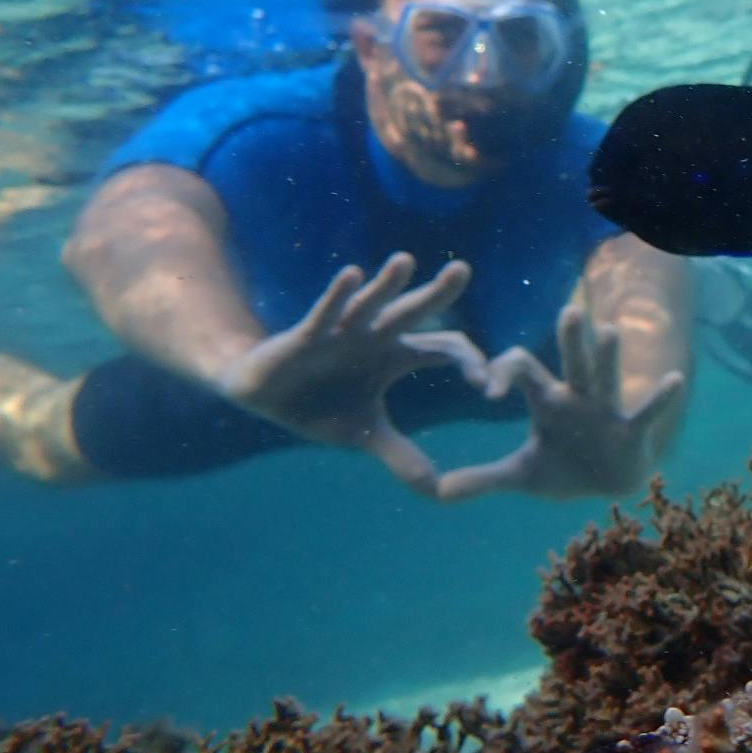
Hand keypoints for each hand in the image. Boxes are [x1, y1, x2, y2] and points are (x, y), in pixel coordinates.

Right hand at [215, 253, 485, 492]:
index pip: (444, 349)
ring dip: (386, 284)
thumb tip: (436, 490)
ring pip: (370, 305)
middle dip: (437, 293)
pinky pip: (325, 313)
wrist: (262, 394)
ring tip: (406, 261)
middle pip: (413, 312)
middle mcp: (375, 336)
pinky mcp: (306, 335)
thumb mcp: (365, 434)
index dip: (468, 361)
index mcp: (395, 356)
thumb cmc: (319, 405)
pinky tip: (353, 274)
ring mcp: (341, 332)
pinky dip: (338, 296)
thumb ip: (400, 455)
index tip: (489, 385)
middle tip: (463, 270)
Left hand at [435, 304, 687, 500]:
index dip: (502, 372)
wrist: (607, 483)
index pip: (521, 370)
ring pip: (605, 377)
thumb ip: (482, 479)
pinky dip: (660, 398)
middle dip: (570, 339)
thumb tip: (437, 492)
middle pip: (571, 361)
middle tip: (568, 310)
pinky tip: (673, 379)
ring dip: (607, 357)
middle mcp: (576, 396)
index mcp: (546, 400)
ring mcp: (606, 411)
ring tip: (609, 330)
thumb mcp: (521, 476)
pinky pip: (646, 412)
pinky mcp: (630, 430)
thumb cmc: (564, 468)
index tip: (486, 390)